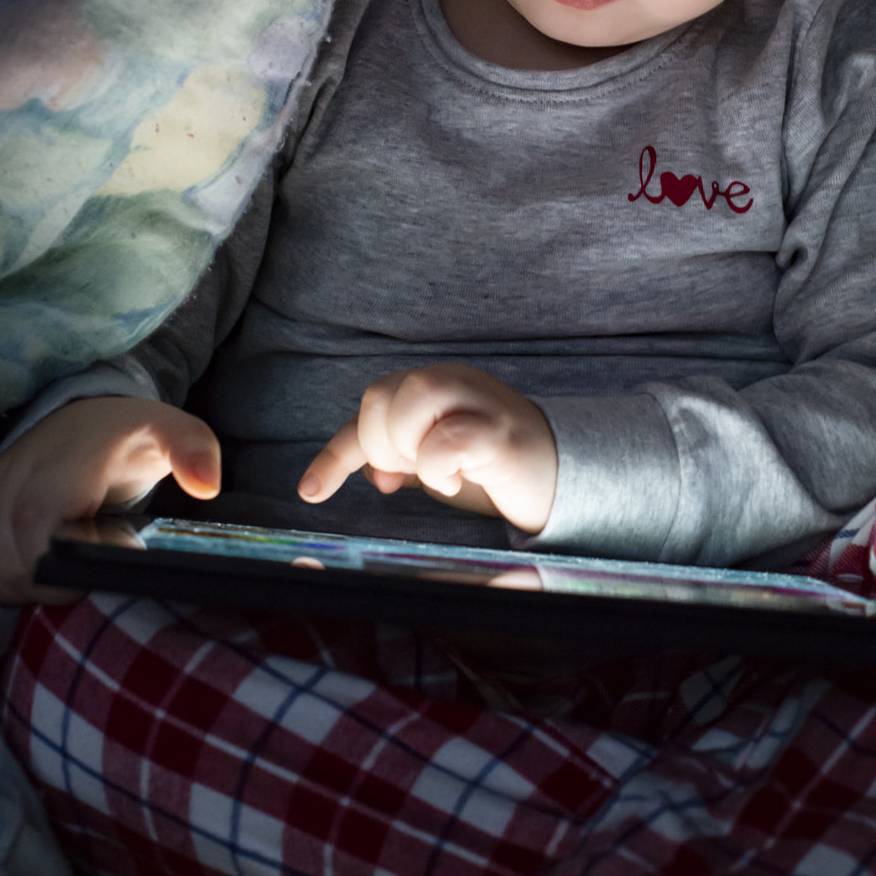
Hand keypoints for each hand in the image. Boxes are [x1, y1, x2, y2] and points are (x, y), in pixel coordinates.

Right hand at [0, 396, 220, 603]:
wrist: (85, 419)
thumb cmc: (131, 436)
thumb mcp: (175, 432)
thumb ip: (196, 451)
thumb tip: (206, 486)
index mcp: (64, 461)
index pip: (36, 521)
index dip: (57, 561)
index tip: (91, 575)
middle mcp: (16, 476)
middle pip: (9, 560)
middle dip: (47, 587)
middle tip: (83, 583)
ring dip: (20, 590)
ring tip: (61, 580)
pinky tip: (30, 578)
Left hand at [299, 364, 557, 535]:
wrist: (562, 478)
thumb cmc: (493, 468)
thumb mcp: (435, 464)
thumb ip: (401, 461)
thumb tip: (369, 475)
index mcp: (434, 386)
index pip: (369, 406)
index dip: (337, 453)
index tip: (312, 493)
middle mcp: (455, 382)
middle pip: (382, 394)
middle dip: (381, 447)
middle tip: (408, 475)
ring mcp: (480, 401)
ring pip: (415, 397)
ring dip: (409, 448)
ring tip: (436, 475)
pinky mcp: (502, 431)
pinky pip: (450, 439)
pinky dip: (439, 468)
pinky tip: (457, 482)